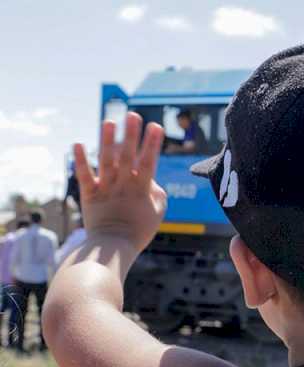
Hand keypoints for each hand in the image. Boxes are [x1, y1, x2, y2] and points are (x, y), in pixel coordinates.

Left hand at [73, 112, 167, 253]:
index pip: (149, 162)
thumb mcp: (158, 212)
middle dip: (131, 135)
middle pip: (127, 156)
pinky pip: (84, 175)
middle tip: (133, 115)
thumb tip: (151, 178)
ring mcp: (105, 188)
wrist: (112, 247)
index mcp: (142, 189)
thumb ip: (157, 192)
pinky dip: (80, 160)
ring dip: (107, 140)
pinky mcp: (89, 194)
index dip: (152, 144)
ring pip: (106, 161)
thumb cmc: (139, 230)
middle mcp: (123, 185)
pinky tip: (78, 143)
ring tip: (109, 121)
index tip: (156, 126)